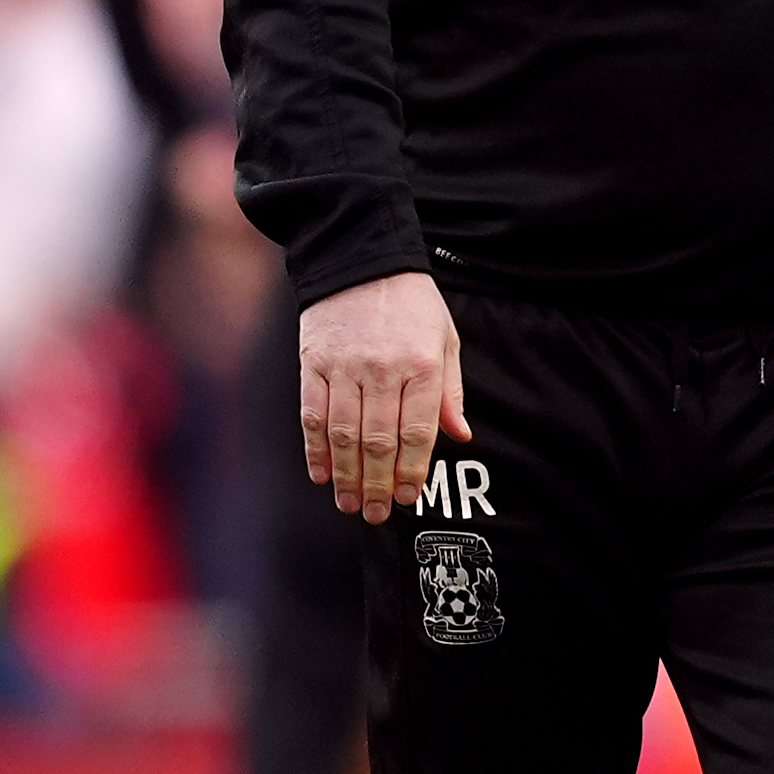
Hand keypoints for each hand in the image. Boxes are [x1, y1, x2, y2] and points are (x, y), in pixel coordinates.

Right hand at [300, 271, 468, 522]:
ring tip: (349, 504)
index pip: (418, 431)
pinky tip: (322, 474)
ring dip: (346, 476)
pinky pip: (313, 416)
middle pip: (378, 441)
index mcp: (423, 364)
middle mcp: (383, 369)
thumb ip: (450, 391)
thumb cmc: (411, 303)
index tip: (407, 497)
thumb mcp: (445, 339)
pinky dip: (316, 450)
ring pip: (344, 436)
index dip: (412, 469)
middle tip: (374, 513)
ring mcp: (345, 368)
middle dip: (377, 484)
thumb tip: (461, 436)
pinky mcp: (314, 365)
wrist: (362, 259)